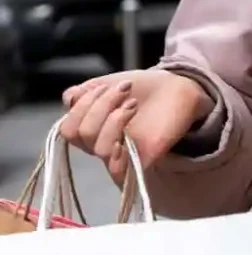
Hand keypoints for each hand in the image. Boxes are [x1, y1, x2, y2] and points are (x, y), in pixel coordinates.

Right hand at [59, 70, 214, 183]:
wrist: (180, 87)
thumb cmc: (144, 88)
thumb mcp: (107, 84)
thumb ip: (84, 93)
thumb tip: (69, 98)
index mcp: (93, 127)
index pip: (68, 128)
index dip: (80, 105)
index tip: (104, 86)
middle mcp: (103, 143)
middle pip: (79, 135)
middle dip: (99, 105)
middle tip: (125, 89)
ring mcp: (122, 154)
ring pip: (97, 148)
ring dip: (113, 119)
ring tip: (133, 103)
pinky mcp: (142, 161)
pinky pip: (117, 170)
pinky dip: (115, 153)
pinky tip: (125, 135)